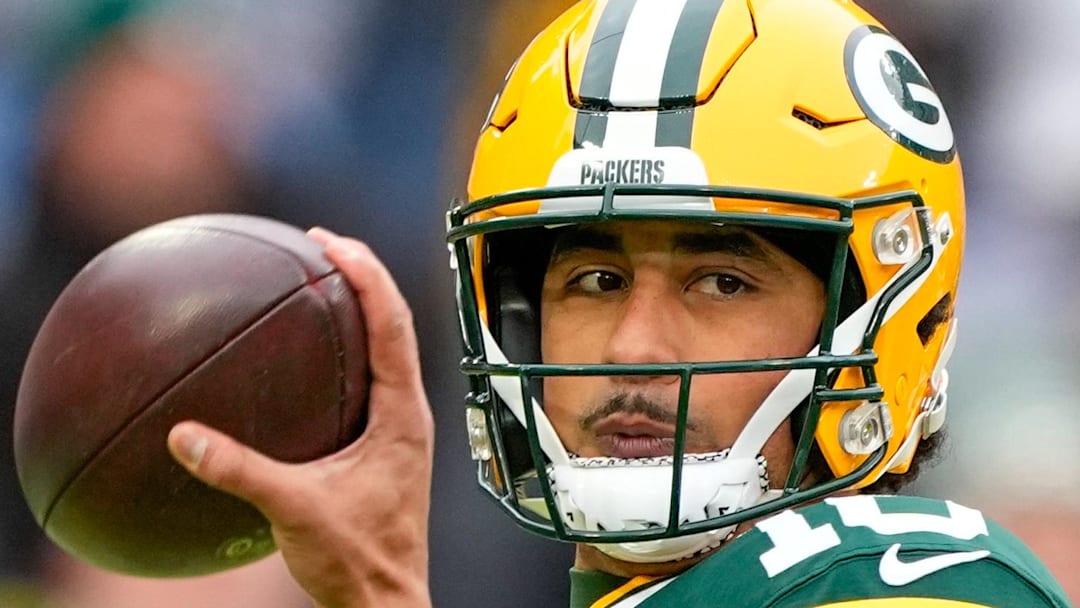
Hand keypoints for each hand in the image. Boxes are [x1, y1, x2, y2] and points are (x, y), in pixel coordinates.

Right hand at [168, 228, 433, 607]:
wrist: (385, 599)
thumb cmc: (359, 558)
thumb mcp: (295, 511)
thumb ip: (240, 472)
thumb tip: (182, 436)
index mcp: (402, 414)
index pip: (393, 325)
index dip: (368, 276)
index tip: (333, 243)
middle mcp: (408, 410)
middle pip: (394, 323)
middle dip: (362, 276)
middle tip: (321, 244)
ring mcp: (398, 425)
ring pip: (385, 347)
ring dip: (358, 307)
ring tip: (319, 278)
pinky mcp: (382, 441)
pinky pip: (367, 378)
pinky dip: (342, 349)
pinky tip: (302, 355)